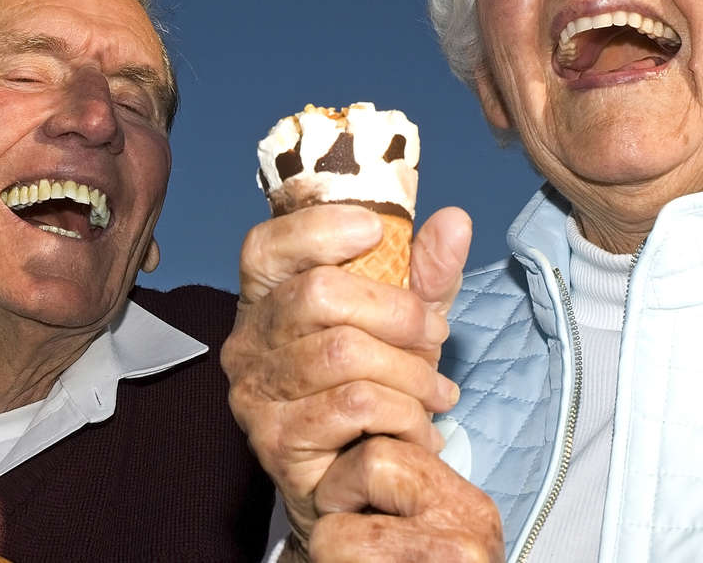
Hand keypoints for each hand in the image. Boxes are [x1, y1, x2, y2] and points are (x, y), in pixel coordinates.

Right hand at [223, 203, 471, 555]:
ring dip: (410, 371)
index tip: (375, 230)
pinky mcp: (277, 441)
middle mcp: (247, 342)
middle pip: (317, 294)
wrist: (356, 482)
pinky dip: (404, 414)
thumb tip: (455, 221)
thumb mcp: (404, 323)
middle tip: (437, 336)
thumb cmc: (372, 387)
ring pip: (344, 352)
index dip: (317, 229)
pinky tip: (419, 429)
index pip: (267, 246)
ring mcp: (255, 393)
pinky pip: (355, 406)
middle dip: (397, 311)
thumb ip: (425, 272)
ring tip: (437, 392)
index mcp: (266, 299)